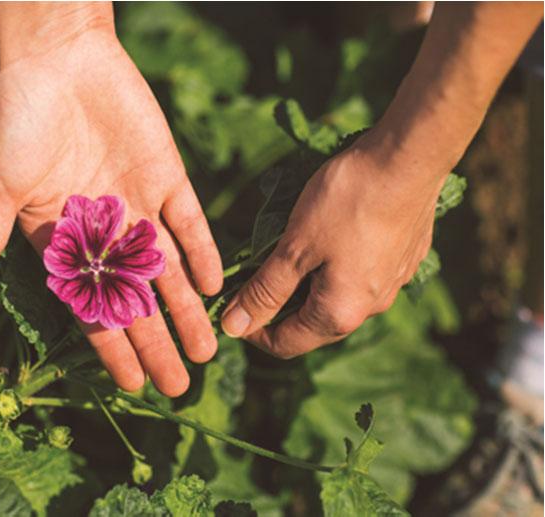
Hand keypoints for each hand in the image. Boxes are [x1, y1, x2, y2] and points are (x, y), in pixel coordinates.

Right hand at [0, 6, 222, 396]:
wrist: (59, 59)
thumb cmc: (19, 120)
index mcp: (64, 242)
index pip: (92, 308)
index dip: (113, 348)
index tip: (134, 385)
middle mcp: (105, 232)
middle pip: (136, 299)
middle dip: (158, 342)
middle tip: (182, 385)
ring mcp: (138, 206)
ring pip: (168, 270)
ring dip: (188, 309)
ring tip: (207, 351)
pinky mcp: (167, 176)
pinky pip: (189, 222)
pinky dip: (202, 252)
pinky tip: (215, 286)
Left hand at [221, 132, 444, 356]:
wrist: (410, 157)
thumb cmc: (346, 202)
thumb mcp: (294, 247)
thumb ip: (265, 291)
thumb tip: (234, 327)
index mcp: (340, 313)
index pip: (285, 344)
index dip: (251, 330)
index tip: (230, 306)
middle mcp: (371, 308)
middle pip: (312, 325)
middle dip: (278, 306)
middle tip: (252, 275)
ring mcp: (392, 284)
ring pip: (337, 299)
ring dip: (306, 285)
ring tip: (285, 252)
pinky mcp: (403, 258)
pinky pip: (360, 276)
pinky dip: (334, 267)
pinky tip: (325, 238)